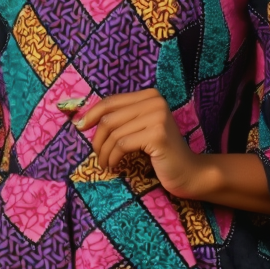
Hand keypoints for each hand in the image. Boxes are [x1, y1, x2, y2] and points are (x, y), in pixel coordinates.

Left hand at [75, 89, 204, 197]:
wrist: (189, 172)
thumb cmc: (160, 154)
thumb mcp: (139, 130)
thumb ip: (121, 120)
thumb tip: (83, 120)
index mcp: (150, 95)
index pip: (111, 101)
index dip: (91, 114)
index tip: (80, 127)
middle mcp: (155, 101)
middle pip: (109, 118)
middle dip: (97, 140)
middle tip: (98, 156)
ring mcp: (157, 116)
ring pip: (114, 133)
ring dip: (104, 153)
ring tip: (106, 164)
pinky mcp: (157, 134)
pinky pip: (122, 145)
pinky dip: (113, 158)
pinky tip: (114, 167)